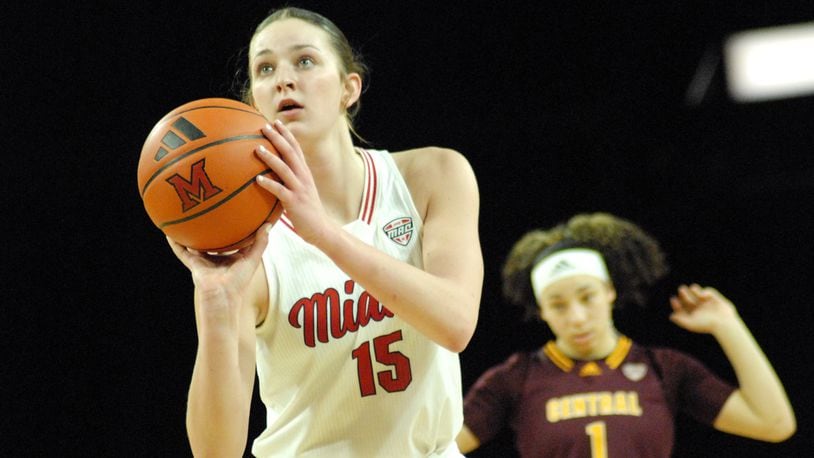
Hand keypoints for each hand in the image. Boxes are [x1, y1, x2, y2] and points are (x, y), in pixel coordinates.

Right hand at [167, 224, 270, 324]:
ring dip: (191, 234)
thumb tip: (268, 225)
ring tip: (186, 218)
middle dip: (211, 229)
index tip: (234, 214)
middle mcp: (217, 258)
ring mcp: (204, 261)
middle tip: (209, 210)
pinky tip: (169, 233)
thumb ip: (260, 243)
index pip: (232, 241)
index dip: (232, 229)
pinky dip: (175, 243)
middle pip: (212, 241)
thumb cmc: (239, 282)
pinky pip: (181, 251)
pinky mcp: (193, 264)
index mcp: (231, 258)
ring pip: (195, 244)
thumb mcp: (253, 259)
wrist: (222, 296)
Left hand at [254, 120, 331, 246]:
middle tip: (264, 126)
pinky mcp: (295, 202)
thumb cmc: (307, 212)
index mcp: (305, 172)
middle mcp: (303, 177)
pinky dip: (269, 184)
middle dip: (277, 138)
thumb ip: (289, 180)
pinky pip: (280, 191)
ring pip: (284, 168)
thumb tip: (271, 174)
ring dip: (270, 157)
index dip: (286, 134)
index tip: (275, 122)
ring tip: (257, 148)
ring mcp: (300, 189)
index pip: (296, 148)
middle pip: (290, 153)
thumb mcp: (300, 191)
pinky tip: (257, 179)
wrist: (321, 229)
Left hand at [669, 284, 738, 333]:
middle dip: (684, 294)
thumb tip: (671, 316)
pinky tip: (703, 296)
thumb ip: (681, 320)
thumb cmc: (706, 325)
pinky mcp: (715, 299)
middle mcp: (699, 309)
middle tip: (681, 289)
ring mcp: (707, 303)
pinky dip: (705, 292)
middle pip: (688, 299)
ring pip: (697, 293)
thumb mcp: (691, 324)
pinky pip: (708, 291)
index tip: (673, 299)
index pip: (682, 308)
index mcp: (693, 315)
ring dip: (694, 290)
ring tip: (692, 288)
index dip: (676, 303)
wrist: (724, 323)